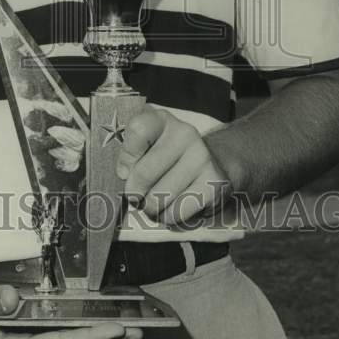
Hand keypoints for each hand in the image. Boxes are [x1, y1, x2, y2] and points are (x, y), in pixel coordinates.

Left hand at [116, 107, 231, 225]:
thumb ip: (128, 155)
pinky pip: (176, 213)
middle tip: (137, 196)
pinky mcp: (214, 184)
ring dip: (151, 209)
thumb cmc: (163, 160)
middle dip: (134, 193)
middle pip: (144, 173)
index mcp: (162, 120)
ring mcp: (202, 158)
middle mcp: (185, 133)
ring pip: (158, 198)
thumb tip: (125, 174)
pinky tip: (174, 206)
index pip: (138, 130)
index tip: (125, 170)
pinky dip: (169, 218)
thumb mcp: (143, 148)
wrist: (207, 168)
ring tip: (157, 201)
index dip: (126, 156)